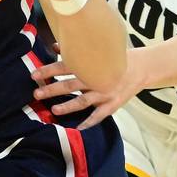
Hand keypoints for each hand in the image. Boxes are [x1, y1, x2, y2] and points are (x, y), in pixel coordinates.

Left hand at [31, 49, 145, 129]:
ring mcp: (105, 93)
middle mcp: (97, 79)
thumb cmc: (116, 58)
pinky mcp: (113, 104)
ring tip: (54, 110)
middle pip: (71, 84)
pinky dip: (89, 122)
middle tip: (37, 93)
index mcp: (91, 64)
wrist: (143, 67)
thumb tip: (54, 46)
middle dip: (52, 89)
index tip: (34, 74)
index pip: (66, 66)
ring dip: (68, 106)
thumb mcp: (98, 51)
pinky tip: (78, 129)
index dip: (49, 70)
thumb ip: (76, 50)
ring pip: (83, 100)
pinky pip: (100, 115)